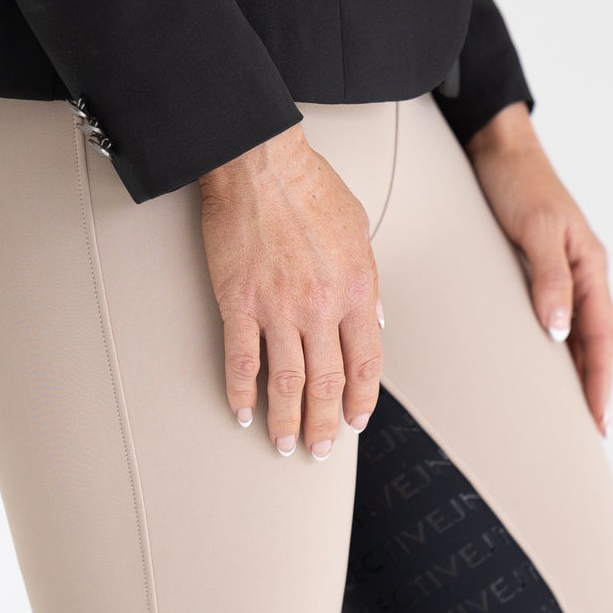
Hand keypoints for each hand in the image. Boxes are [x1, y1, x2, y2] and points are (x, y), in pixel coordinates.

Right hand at [198, 123, 383, 457]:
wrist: (261, 163)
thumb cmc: (309, 187)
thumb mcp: (359, 231)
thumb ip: (368, 282)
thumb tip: (374, 321)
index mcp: (357, 289)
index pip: (365, 362)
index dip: (360, 399)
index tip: (354, 420)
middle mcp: (321, 306)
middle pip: (327, 382)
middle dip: (325, 423)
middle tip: (319, 449)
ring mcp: (278, 308)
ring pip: (288, 381)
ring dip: (287, 419)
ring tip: (283, 443)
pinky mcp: (239, 302)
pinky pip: (242, 360)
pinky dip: (242, 392)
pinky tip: (242, 411)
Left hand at [464, 103, 612, 436]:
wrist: (498, 148)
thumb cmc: (518, 183)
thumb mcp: (536, 229)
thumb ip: (550, 278)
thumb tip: (560, 329)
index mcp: (590, 266)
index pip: (601, 336)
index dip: (600, 380)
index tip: (598, 420)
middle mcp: (582, 273)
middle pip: (595, 342)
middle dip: (594, 387)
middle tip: (590, 432)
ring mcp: (563, 272)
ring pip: (577, 333)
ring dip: (577, 372)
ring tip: (572, 412)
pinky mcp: (539, 269)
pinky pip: (555, 318)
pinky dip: (556, 348)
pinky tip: (545, 366)